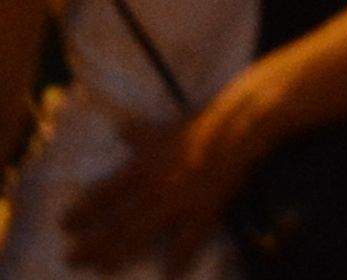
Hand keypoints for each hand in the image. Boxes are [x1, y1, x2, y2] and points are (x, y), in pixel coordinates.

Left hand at [65, 69, 278, 267]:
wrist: (239, 127)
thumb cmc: (201, 124)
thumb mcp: (163, 127)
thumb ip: (139, 134)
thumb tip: (119, 129)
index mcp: (141, 167)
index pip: (103, 194)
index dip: (82, 212)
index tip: (65, 227)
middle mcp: (153, 189)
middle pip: (115, 222)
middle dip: (91, 244)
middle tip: (72, 261)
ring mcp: (177, 203)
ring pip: (141, 235)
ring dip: (118, 254)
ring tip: (102, 269)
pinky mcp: (203, 210)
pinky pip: (188, 240)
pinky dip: (179, 258)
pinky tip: (171, 273)